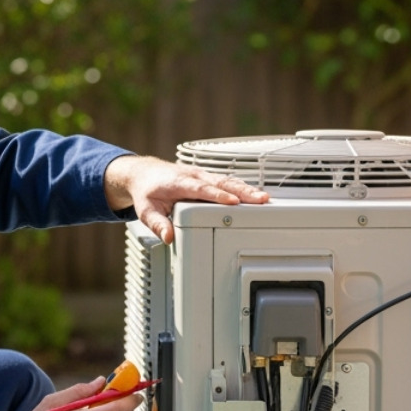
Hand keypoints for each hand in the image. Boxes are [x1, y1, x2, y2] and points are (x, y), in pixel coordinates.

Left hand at [104, 155, 269, 243]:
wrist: (145, 173)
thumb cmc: (147, 192)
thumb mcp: (146, 210)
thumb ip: (157, 223)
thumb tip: (168, 237)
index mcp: (179, 183)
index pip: (202, 190)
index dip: (218, 196)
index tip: (233, 202)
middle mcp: (194, 177)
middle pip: (222, 183)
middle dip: (242, 191)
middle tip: (260, 199)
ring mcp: (203, 176)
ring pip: (228, 181)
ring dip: (247, 189)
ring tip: (265, 199)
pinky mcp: (208, 179)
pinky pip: (227, 182)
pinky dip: (242, 187)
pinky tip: (256, 196)